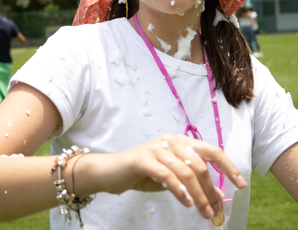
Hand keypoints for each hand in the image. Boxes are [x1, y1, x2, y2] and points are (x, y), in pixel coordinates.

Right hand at [81, 134, 246, 219]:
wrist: (111, 171)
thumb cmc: (144, 174)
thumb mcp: (173, 178)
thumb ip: (194, 182)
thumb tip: (219, 195)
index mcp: (182, 142)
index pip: (211, 151)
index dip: (228, 166)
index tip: (241, 184)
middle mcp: (172, 141)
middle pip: (200, 165)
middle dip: (211, 190)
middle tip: (215, 211)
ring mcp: (157, 148)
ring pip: (185, 171)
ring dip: (198, 195)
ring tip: (204, 213)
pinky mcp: (143, 159)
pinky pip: (166, 175)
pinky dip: (179, 190)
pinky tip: (186, 203)